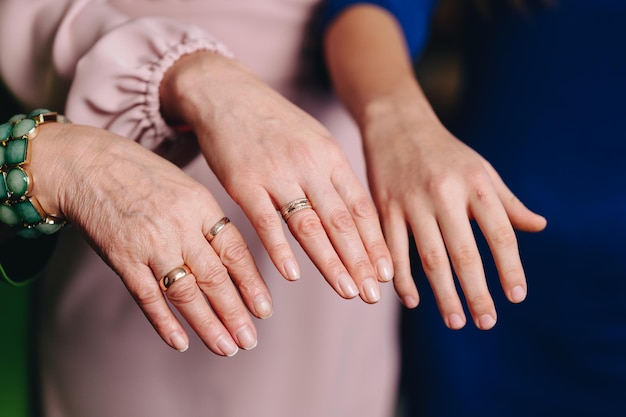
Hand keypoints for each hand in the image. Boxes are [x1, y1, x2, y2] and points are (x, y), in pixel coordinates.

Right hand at [30, 122, 272, 355]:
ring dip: (208, 325)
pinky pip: (148, 297)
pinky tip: (181, 342)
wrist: (85, 164)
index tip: (264, 308)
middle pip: (215, 278)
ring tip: (226, 348)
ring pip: (185, 294)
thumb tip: (230, 258)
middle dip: (236, 313)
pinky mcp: (122, 258)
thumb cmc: (140, 173)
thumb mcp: (184, 186)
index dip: (252, 283)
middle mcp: (180, 227)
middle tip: (249, 340)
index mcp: (201, 206)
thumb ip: (206, 220)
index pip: (234, 251)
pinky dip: (165, 322)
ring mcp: (150, 245)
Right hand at [160, 52, 394, 303]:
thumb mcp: (312, 139)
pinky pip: (265, 221)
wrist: (224, 91)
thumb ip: (332, 175)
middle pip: (341, 221)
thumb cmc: (272, 121)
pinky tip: (293, 274)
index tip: (387, 273)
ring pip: (309, 224)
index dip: (375, 243)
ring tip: (347, 291)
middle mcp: (309, 164)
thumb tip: (355, 214)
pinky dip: (280, 249)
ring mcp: (276, 173)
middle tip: (373, 294)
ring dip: (330, 262)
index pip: (360, 207)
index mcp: (330, 156)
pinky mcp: (243, 181)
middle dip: (360, 261)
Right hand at [361, 82, 546, 329]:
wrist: (396, 124)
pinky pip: (394, 249)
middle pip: (464, 252)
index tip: (516, 297)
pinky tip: (412, 300)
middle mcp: (445, 192)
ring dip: (443, 293)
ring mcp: (412, 200)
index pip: (499, 232)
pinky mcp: (384, 206)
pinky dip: (402, 278)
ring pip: (429, 256)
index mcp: (475, 182)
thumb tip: (540, 227)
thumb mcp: (480, 169)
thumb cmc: (445, 152)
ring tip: (455, 321)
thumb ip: (508, 201)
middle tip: (485, 322)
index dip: (510, 267)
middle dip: (476, 291)